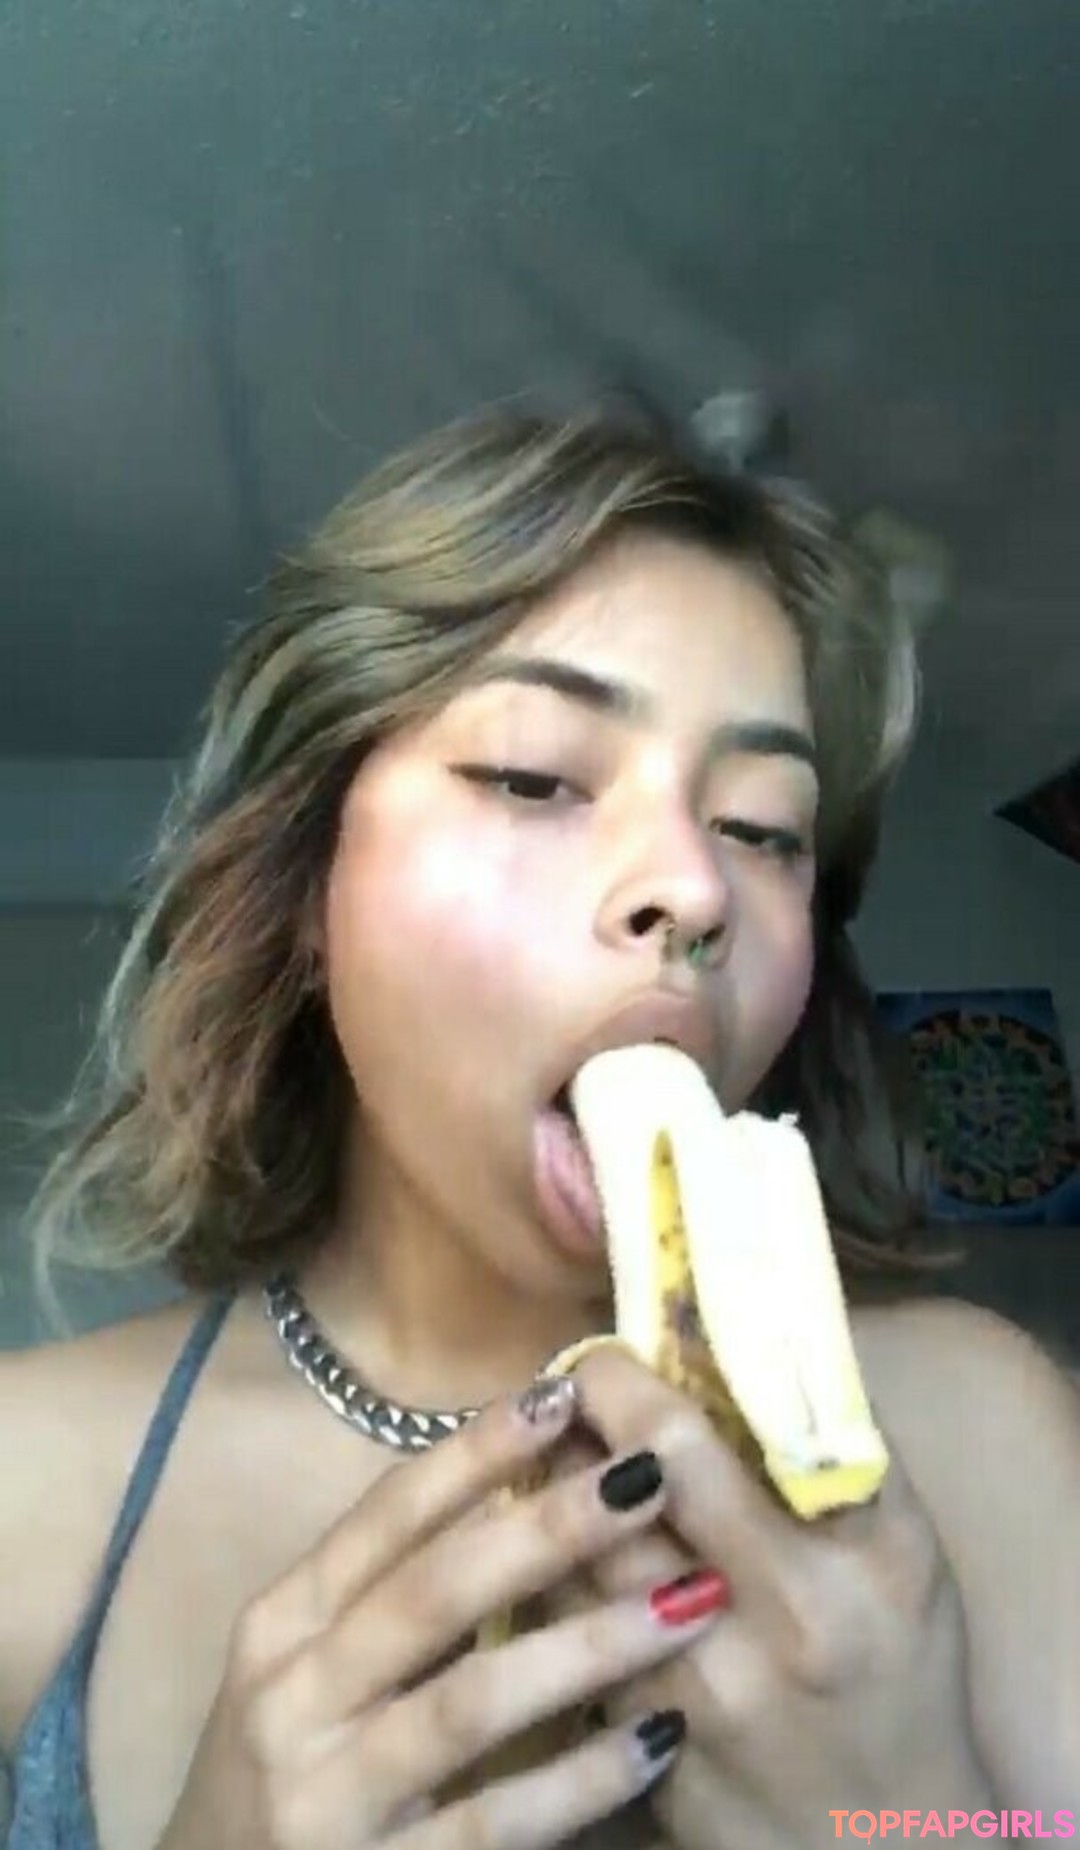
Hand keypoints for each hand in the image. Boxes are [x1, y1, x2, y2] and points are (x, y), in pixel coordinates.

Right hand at [157, 1376, 726, 1849]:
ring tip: (688, 1599)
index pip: (386, 1517)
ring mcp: (330, 1796)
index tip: (564, 1392)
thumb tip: (521, 1477)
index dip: (475, 1451)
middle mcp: (294, 1699)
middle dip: (547, 1527)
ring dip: (588, 1644)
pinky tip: (658, 1736)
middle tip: (650, 1478)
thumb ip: (395, 1585)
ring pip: (471, 1701)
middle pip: (433, 1591)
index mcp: (283, 1624)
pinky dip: (583, 1777)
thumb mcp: (311, 1665)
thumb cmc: (293, 1762)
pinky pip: (497, 1822)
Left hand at [562, 1348, 995, 1849]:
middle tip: (559, 1393)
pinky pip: (555, 1635)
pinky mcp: (618, 1749)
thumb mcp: (906, 1554)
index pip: (675, 1447)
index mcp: (808, 1586)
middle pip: (597, 1502)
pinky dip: (547, 1578)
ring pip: (559, 1566)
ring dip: (542, 1499)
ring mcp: (663, 1706)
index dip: (619, 1383)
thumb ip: (840, 1446)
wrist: (884, 1843)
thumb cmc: (902, 1672)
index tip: (605, 1354)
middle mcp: (726, 1646)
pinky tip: (555, 1551)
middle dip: (567, 1433)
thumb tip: (764, 1332)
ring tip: (550, 1458)